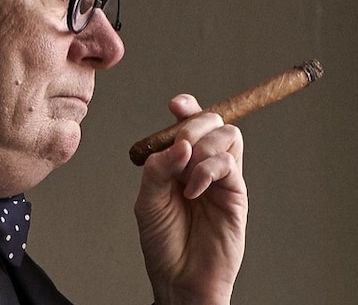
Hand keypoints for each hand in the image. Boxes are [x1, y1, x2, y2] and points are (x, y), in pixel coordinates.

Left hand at [134, 94, 247, 304]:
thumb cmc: (162, 242)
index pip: (190, 124)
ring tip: (185, 175)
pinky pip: (229, 165)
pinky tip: (192, 191)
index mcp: (180, 163)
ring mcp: (221, 180)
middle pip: (213, 122)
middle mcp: (203, 167)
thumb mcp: (147, 200)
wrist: (179, 278)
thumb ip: (158, 168)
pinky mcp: (236, 196)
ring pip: (229, 136)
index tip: (176, 105)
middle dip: (194, 126)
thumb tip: (180, 143)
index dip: (187, 108)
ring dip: (203, 146)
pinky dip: (207, 170)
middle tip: (178, 149)